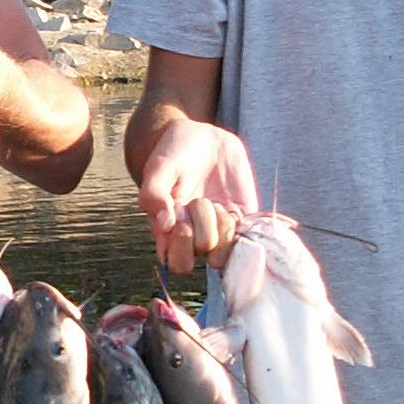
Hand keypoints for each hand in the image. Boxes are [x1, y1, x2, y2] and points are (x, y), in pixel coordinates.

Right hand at [137, 119, 258, 272]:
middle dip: (202, 228)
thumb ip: (154, 194)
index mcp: (169, 234)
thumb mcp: (159, 168)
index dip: (181, 244)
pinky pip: (249, 239)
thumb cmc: (174, 154)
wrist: (203, 139)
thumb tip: (165, 225)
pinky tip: (231, 204)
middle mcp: (195, 238)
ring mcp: (220, 231)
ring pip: (227, 249)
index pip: (177, 263)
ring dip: (223, 225)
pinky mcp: (242, 221)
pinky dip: (244, 225)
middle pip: (203, 254)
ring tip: (215, 203)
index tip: (179, 216)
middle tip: (197, 202)